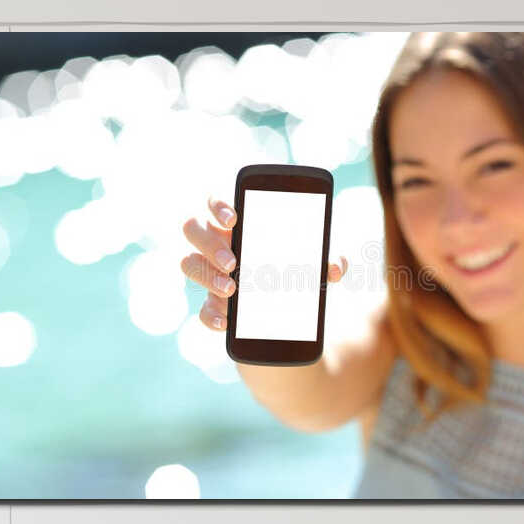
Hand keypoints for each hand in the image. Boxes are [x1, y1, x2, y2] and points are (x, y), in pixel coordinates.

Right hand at [181, 196, 350, 332]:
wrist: (294, 308)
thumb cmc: (299, 266)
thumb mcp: (318, 260)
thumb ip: (330, 258)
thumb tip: (335, 268)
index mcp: (238, 223)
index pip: (214, 201)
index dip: (217, 205)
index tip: (234, 220)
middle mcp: (217, 242)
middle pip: (193, 229)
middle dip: (209, 245)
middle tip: (233, 263)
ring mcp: (212, 272)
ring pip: (188, 263)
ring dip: (207, 276)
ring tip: (232, 290)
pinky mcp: (214, 304)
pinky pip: (202, 309)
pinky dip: (211, 316)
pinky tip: (227, 322)